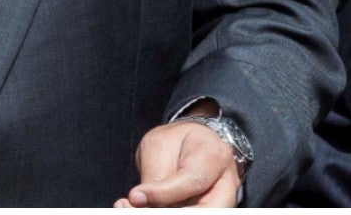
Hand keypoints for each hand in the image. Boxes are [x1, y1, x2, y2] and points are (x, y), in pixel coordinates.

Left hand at [117, 119, 242, 207]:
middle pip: (202, 211)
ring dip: (156, 212)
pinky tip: (131, 208)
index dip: (164, 193)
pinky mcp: (201, 210)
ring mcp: (217, 204)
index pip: (193, 181)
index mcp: (216, 157)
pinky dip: (155, 211)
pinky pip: (183, 214)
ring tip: (126, 207)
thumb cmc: (178, 141)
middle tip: (131, 205)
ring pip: (192, 214)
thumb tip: (140, 202)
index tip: (135, 196)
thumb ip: (155, 173)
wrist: (194, 146)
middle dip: (165, 212)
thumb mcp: (161, 144)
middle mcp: (224, 187)